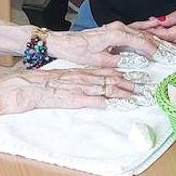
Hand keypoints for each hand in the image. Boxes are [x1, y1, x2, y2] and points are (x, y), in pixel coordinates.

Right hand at [0, 69, 134, 113]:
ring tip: (138, 96)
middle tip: (145, 87)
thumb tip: (96, 87)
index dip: (125, 74)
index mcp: (83, 72)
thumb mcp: (67, 78)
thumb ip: (82, 81)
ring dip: (124, 92)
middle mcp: (85, 78)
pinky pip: (94, 100)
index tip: (138, 77)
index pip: (108, 71)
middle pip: (112, 79)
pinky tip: (117, 104)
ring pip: (107, 88)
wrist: (30, 87)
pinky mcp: (75, 99)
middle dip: (130, 84)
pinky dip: (106, 101)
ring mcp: (81, 88)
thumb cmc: (46, 84)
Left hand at [45, 22, 157, 66]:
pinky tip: (155, 27)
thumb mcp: (99, 60)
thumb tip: (136, 63)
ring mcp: (116, 27)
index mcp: (115, 34)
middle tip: (172, 52)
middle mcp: (118, 28)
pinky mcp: (114, 29)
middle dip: (159, 44)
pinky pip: (134, 29)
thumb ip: (120, 61)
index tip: (164, 56)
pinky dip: (145, 30)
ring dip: (154, 38)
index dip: (154, 49)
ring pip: (141, 31)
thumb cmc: (78, 50)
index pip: (140, 41)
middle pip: (144, 35)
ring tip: (167, 45)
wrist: (65, 42)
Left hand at [129, 0, 175, 45]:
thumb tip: (158, 21)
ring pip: (174, 42)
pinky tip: (163, 35)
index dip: (153, 32)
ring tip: (148, 34)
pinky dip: (171, 38)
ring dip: (161, 38)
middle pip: (168, 40)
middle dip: (154, 36)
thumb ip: (173, 17)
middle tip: (140, 32)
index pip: (167, 34)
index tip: (142, 29)